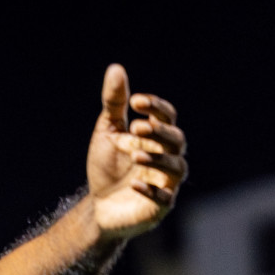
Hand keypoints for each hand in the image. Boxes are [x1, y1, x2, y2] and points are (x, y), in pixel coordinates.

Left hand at [86, 64, 187, 238]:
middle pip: (177, 140)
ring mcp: (165, 182)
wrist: (98, 206)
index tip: (135, 101)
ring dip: (158, 159)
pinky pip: (164, 199)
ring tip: (135, 154)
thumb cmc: (108, 167)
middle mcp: (166, 157)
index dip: (156, 107)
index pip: (167, 116)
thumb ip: (115, 104)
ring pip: (176, 168)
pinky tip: (134, 183)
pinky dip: (151, 191)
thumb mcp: (108, 132)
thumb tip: (116, 68)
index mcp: (156, 137)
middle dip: (160, 132)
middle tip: (137, 127)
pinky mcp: (159, 207)